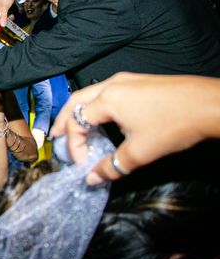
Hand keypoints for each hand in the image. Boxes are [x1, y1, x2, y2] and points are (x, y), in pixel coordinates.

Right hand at [50, 72, 208, 184]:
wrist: (210, 104)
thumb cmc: (174, 126)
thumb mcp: (140, 153)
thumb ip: (111, 167)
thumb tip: (91, 179)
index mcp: (107, 100)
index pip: (77, 122)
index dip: (75, 145)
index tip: (82, 163)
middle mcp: (111, 85)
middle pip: (76, 101)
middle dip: (63, 119)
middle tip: (55, 136)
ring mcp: (125, 79)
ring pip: (90, 93)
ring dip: (78, 110)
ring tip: (73, 126)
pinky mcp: (138, 81)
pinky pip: (105, 91)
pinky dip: (94, 105)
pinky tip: (102, 117)